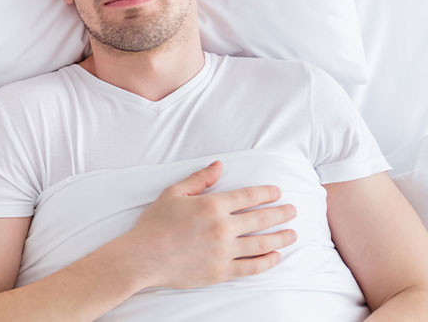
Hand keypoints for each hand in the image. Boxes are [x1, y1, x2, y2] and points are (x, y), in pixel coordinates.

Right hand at [124, 161, 297, 288]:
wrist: (143, 257)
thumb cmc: (155, 224)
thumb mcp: (173, 194)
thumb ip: (199, 179)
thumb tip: (219, 166)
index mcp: (212, 206)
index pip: (248, 197)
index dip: (266, 193)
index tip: (277, 192)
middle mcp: (223, 228)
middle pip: (261, 219)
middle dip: (281, 213)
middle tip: (293, 210)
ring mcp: (224, 251)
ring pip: (262, 243)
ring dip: (281, 237)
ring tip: (292, 233)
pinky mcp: (222, 271)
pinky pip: (252, 266)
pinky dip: (268, 261)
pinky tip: (276, 256)